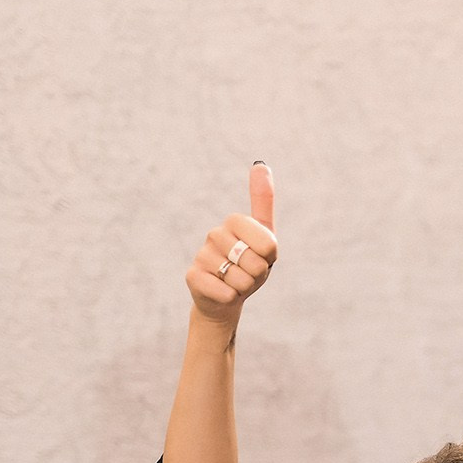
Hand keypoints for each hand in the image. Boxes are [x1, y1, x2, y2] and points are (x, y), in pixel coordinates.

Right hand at [185, 163, 278, 326]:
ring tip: (235, 281)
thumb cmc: (249, 265)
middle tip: (248, 272)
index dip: (269, 256)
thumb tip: (260, 164)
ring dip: (245, 286)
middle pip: (255, 262)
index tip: (262, 256)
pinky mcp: (192, 276)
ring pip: (241, 279)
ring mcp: (202, 255)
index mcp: (234, 221)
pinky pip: (225, 292)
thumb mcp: (265, 237)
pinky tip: (223, 292)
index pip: (267, 242)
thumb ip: (263, 202)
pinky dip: (231, 297)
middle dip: (258, 274)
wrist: (226, 297)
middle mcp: (214, 234)